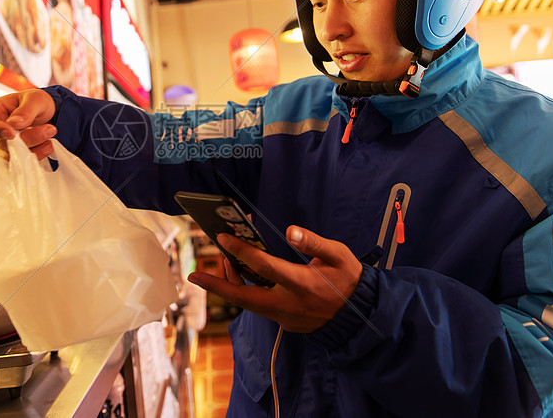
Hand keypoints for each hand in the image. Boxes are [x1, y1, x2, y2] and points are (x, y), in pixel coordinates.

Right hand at [0, 89, 57, 158]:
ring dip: (35, 146)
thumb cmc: (36, 102)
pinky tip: (49, 144)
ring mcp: (4, 145)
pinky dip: (38, 154)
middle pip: (0, 143)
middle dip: (27, 138)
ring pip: (12, 155)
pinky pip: (23, 162)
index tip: (12, 134)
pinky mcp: (15, 156)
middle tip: (49, 129)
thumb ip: (26, 110)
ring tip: (51, 132)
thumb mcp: (35, 98)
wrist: (50, 114)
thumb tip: (14, 123)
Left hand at [187, 226, 362, 332]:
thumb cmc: (348, 280)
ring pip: (248, 303)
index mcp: (301, 284)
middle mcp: (288, 304)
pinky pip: (257, 306)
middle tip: (194, 275)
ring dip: (230, 284)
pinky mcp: (283, 322)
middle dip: (216, 285)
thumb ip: (314, 243)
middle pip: (243, 297)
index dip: (242, 251)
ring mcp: (284, 316)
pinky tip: (241, 273)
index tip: (223, 238)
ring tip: (223, 261)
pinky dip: (245, 290)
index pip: (264, 266)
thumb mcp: (339, 256)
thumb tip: (291, 230)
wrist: (359, 316)